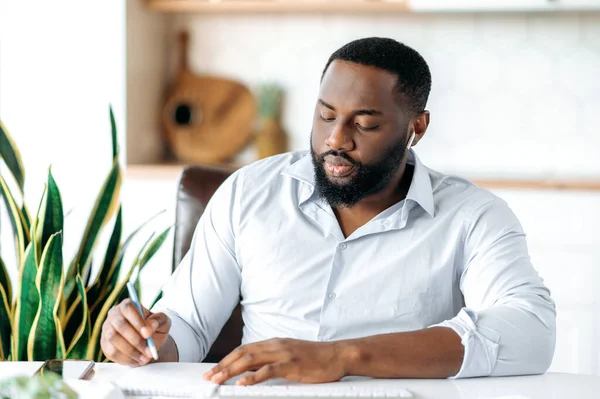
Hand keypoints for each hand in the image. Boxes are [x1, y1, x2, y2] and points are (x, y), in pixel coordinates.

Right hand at [101, 298, 170, 365]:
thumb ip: (158, 320)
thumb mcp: (162, 321)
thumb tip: (150, 325)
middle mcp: (113, 315)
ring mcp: (107, 329)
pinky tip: (137, 361)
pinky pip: (111, 352)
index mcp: (127, 305)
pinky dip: (126, 359)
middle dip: (135, 340)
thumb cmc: (154, 328)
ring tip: (145, 358)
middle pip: (120, 325)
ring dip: (131, 351)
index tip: (148, 334)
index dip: (137, 321)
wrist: (148, 342)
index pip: (128, 308)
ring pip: (114, 340)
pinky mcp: (105, 344)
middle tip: (149, 351)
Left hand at [203, 338, 345, 385]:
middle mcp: (276, 345)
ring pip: (250, 360)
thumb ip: (272, 361)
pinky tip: (242, 384)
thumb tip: (253, 372)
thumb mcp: (290, 356)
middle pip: (243, 353)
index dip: (228, 359)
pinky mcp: (292, 364)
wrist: (338, 355)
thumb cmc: (316, 358)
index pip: (244, 349)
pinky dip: (253, 377)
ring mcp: (283, 353)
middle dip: (223, 365)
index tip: (214, 369)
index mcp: (274, 343)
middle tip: (209, 377)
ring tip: (218, 380)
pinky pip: (268, 370)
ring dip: (231, 370)